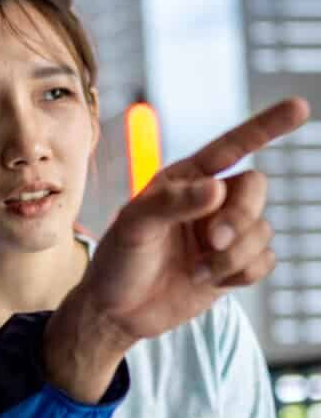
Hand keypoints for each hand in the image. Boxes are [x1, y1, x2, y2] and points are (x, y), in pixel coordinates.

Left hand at [44, 97, 309, 400]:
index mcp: (184, 179)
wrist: (118, 311)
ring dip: (233, 255)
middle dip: (240, 216)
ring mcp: (224, 233)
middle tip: (212, 241)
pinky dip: (241, 273)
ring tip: (196, 271)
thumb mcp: (134, 226)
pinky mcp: (233, 264)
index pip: (231, 146)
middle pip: (256, 189)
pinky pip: (264, 261)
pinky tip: (208, 281)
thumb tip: (218, 187)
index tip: (300, 106)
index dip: (266, 126)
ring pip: (262, 230)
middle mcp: (209, 201)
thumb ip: (172, 203)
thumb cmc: (118, 260)